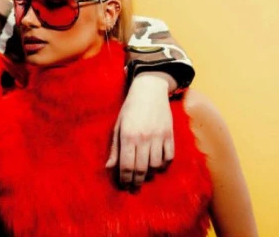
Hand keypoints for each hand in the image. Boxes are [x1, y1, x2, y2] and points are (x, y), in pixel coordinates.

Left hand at [106, 72, 174, 187]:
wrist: (149, 90)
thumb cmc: (130, 109)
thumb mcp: (118, 125)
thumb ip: (115, 148)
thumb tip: (109, 167)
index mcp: (128, 136)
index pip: (126, 165)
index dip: (125, 179)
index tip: (124, 186)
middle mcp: (143, 138)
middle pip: (141, 169)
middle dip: (136, 182)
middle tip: (133, 188)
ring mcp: (158, 137)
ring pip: (156, 166)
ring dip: (150, 174)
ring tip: (144, 175)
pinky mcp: (170, 135)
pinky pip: (169, 157)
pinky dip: (163, 165)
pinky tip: (157, 166)